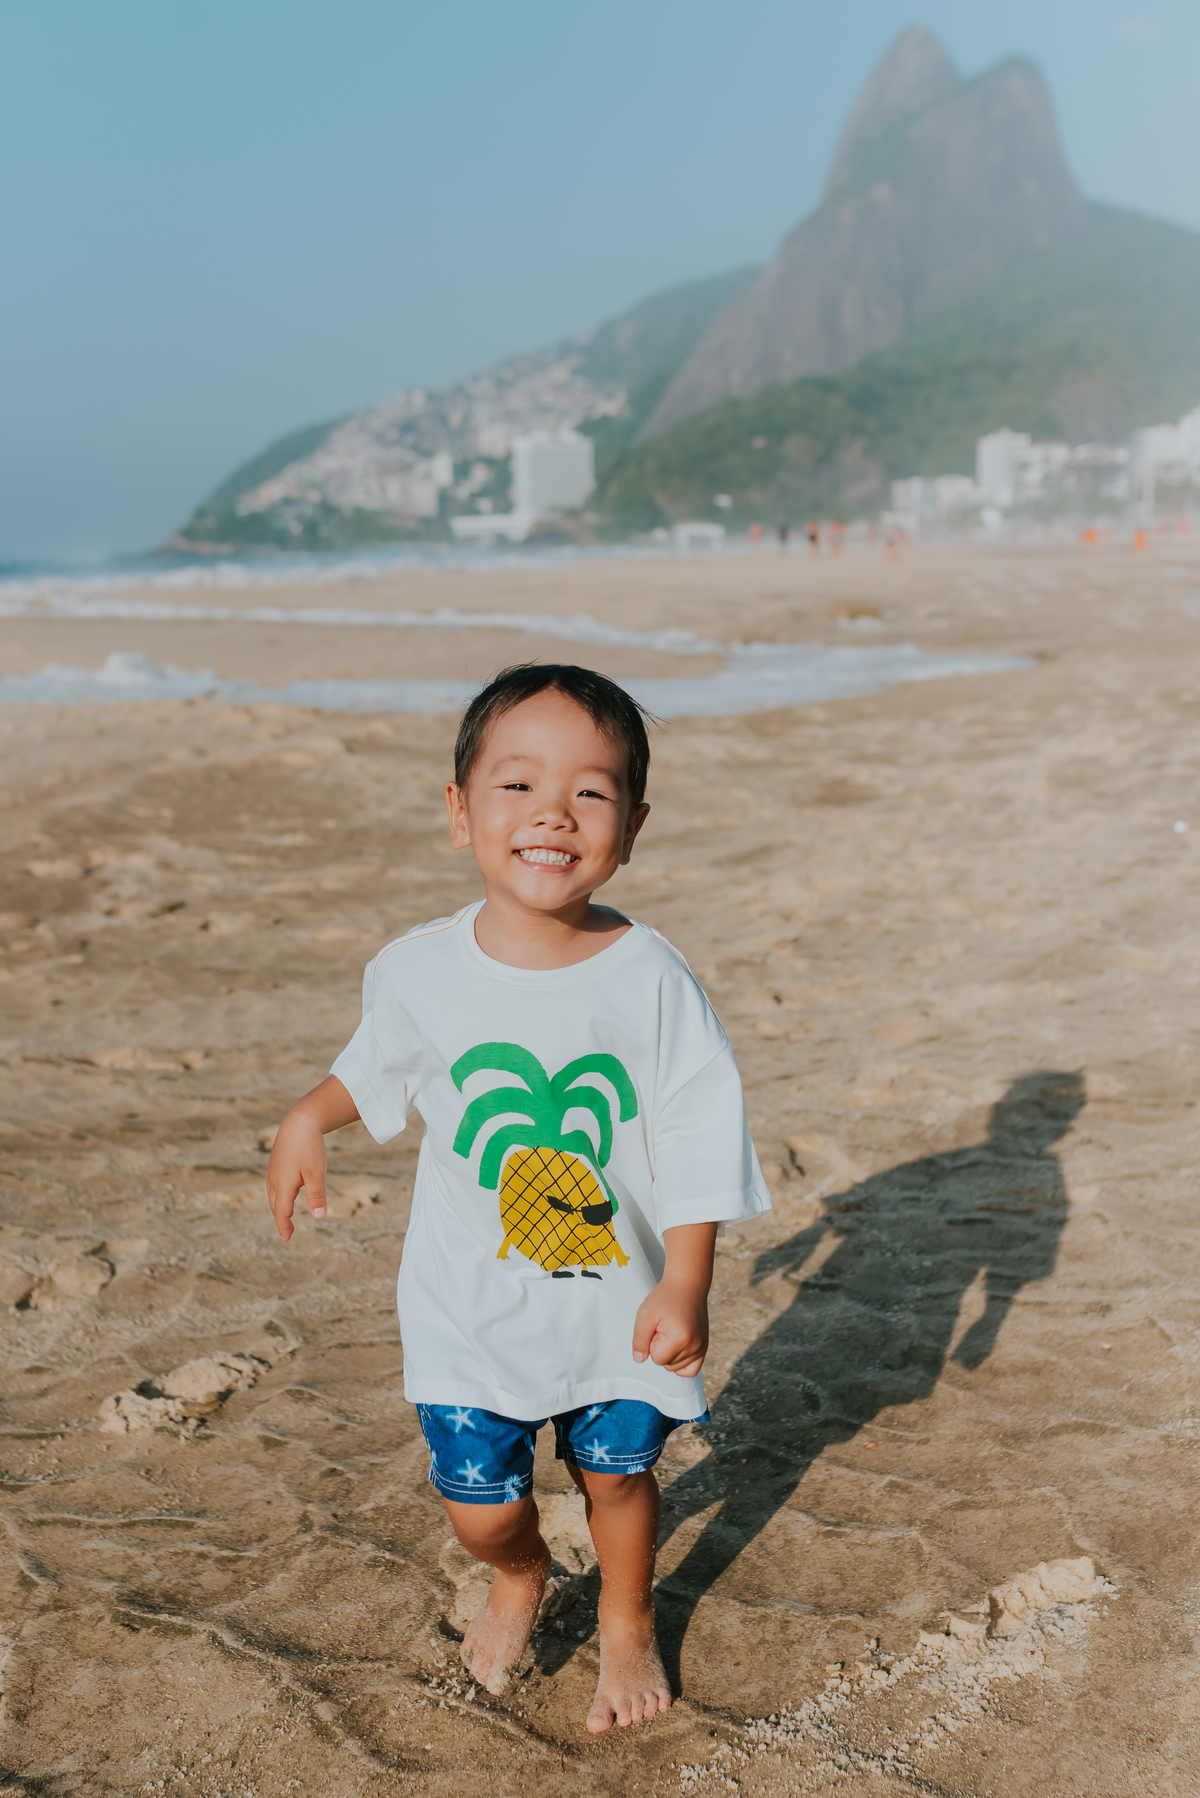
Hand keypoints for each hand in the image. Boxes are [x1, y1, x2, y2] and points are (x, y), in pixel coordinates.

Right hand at [266, 1076, 358, 1241]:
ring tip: (286, 1215)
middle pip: (275, 1205)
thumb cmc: (309, 1147)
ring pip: (273, 1194)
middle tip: (288, 1232)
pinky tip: (285, 1192)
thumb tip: (319, 1217)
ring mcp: (274, 1170)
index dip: (284, 1226)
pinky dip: (278, 1194)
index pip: (281, 1212)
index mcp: (283, 1185)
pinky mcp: (276, 1161)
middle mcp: (275, 1179)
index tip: (287, 1238)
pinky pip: (274, 1184)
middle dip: (281, 1219)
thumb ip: (317, 1196)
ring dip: (278, 1206)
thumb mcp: (317, 1173)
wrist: (300, 1120)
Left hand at [632, 1275, 709, 1376]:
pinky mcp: (704, 1347)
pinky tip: (677, 1348)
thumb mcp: (645, 1314)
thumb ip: (639, 1340)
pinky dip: (682, 1364)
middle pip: (667, 1365)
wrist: (687, 1285)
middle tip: (665, 1327)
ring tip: (672, 1332)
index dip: (652, 1343)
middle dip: (661, 1348)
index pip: (657, 1359)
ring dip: (670, 1354)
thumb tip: (639, 1360)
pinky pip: (691, 1369)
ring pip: (676, 1368)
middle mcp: (695, 1346)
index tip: (658, 1326)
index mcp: (680, 1338)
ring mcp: (702, 1347)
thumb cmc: (664, 1298)